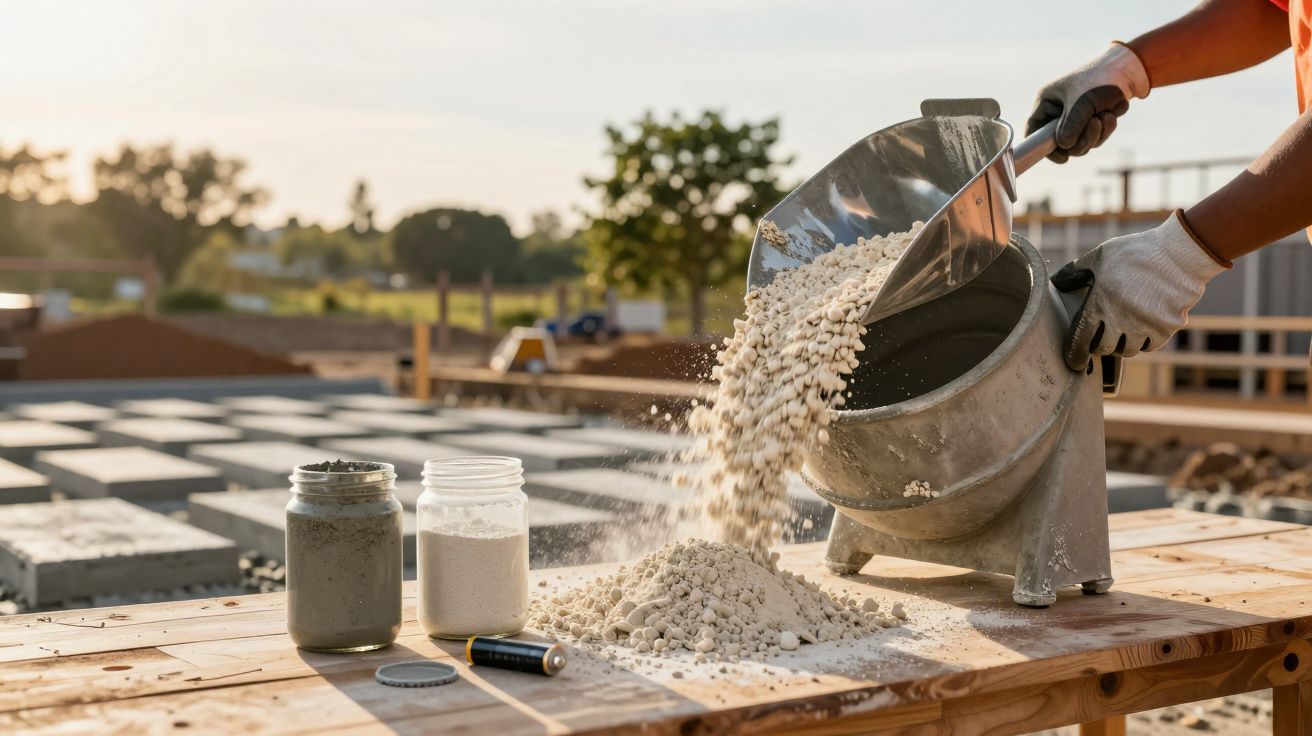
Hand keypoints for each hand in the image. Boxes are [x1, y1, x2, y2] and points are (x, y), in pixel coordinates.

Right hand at [1027, 44, 1150, 162]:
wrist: (1128, 68)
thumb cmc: (1100, 79)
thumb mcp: (1083, 103)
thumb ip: (1071, 127)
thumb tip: (1064, 147)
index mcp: (1047, 102)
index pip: (1034, 130)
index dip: (1044, 147)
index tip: (1063, 158)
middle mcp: (1058, 111)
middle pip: (1061, 142)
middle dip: (1082, 139)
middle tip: (1095, 126)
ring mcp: (1075, 117)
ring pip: (1080, 142)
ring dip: (1097, 134)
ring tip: (1107, 116)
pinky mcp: (1091, 120)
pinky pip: (1095, 137)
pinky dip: (1105, 129)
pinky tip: (1112, 114)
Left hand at [1050, 211, 1228, 371]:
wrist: (1178, 252)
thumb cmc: (1135, 252)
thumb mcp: (1099, 257)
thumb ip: (1075, 273)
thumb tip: (1055, 283)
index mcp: (1100, 304)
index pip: (1081, 340)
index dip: (1076, 354)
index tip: (1075, 362)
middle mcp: (1121, 319)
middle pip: (1105, 349)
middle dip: (1100, 346)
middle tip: (1101, 339)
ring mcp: (1145, 325)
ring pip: (1128, 350)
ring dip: (1123, 344)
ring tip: (1123, 332)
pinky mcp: (1167, 327)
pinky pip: (1151, 346)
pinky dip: (1145, 342)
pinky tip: (1143, 329)